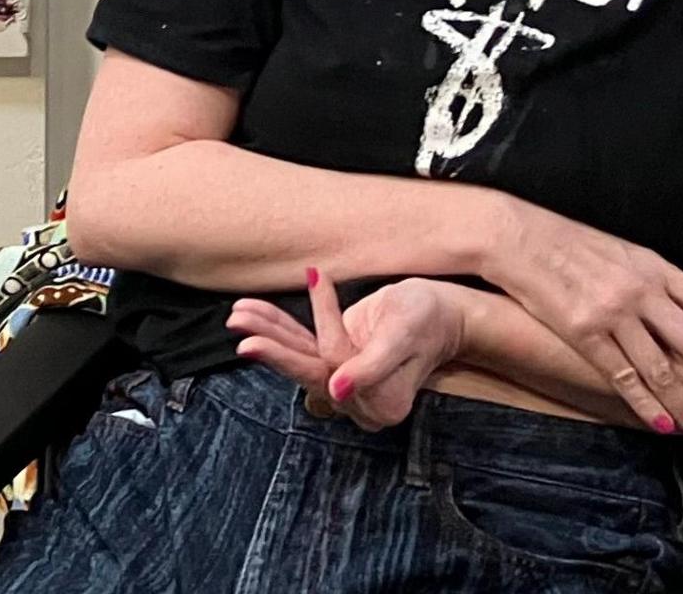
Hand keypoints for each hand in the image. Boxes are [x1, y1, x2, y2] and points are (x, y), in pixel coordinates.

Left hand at [227, 269, 470, 428]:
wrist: (445, 314)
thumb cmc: (429, 318)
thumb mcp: (403, 335)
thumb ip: (372, 366)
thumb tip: (336, 393)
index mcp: (381, 404)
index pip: (336, 367)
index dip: (324, 328)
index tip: (316, 278)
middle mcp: (360, 403)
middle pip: (310, 372)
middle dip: (274, 348)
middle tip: (240, 332)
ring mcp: (345, 386)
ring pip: (301, 359)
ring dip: (268, 334)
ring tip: (237, 314)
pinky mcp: (336, 366)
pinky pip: (303, 348)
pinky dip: (279, 328)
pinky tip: (253, 312)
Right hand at [482, 201, 682, 444]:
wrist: (517, 236)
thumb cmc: (570, 242)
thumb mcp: (626, 252)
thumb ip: (659, 281)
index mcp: (659, 269)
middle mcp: (644, 293)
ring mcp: (615, 314)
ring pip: (665, 371)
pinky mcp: (584, 334)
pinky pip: (622, 377)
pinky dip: (646, 404)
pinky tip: (663, 426)